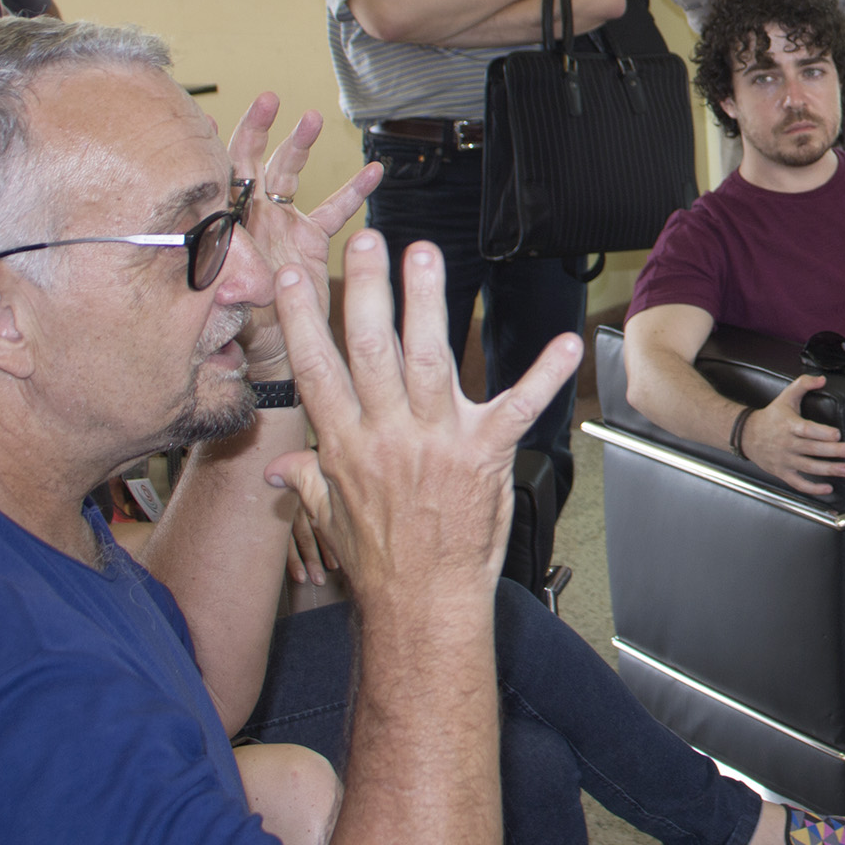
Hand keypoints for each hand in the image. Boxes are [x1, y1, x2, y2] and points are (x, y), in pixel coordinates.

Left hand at [224, 92, 383, 370]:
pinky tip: (373, 172)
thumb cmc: (239, 326)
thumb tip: (227, 270)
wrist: (272, 349)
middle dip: (257, 128)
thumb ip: (226, 279)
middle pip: (252, 162)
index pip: (216, 178)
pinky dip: (354, 191)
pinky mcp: (310, 238)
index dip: (212, 148)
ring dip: (300, 144)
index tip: (206, 118)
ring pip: (290, 174)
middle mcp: (251, 217)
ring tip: (312, 119)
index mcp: (226, 225)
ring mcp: (281, 223)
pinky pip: (334, 208)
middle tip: (268, 100)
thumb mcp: (223, 299)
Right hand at [264, 230, 581, 596]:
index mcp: (344, 444)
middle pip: (370, 349)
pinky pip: (518, 405)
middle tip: (368, 240)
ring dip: (427, 305)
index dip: (303, 319)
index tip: (293, 273)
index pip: (316, 369)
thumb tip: (276, 470)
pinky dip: (546, 374)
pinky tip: (568, 345)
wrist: (422, 604)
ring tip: (424, 255)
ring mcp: (436, 442)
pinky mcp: (485, 454)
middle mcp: (386, 434)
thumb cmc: (380, 562)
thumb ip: (306, 482)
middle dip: (368, 290)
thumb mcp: (330, 518)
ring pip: (429, 360)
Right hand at [742, 374, 844, 495]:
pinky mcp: (782, 472)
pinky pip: (798, 483)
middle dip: (833, 451)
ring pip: (808, 467)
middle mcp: (787, 444)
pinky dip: (812, 488)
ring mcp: (784, 460)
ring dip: (828, 470)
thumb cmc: (772, 416)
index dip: (821, 433)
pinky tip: (828, 488)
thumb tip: (822, 379)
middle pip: (812, 449)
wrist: (746, 435)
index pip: (806, 430)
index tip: (837, 434)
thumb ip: (803, 384)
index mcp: (789, 425)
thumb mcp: (786, 396)